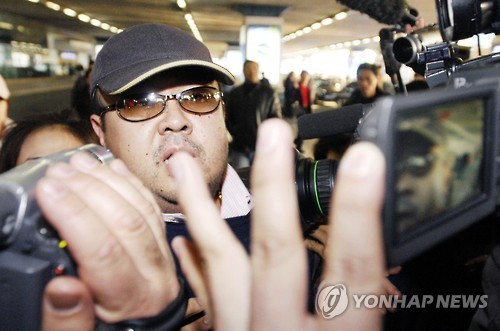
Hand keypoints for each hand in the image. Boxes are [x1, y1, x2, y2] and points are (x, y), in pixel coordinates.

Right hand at [38, 153, 178, 328]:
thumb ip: (69, 322)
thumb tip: (62, 289)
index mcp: (136, 301)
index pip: (104, 250)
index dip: (73, 215)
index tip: (47, 190)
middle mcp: (157, 276)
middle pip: (126, 221)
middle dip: (88, 190)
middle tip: (58, 173)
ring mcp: (165, 258)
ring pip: (142, 207)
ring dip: (109, 180)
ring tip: (78, 164)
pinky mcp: (165, 246)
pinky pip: (151, 207)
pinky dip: (131, 184)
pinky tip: (114, 168)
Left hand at [170, 118, 385, 330]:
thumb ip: (375, 310)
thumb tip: (396, 285)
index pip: (352, 269)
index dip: (358, 212)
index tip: (363, 159)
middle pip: (276, 253)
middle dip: (274, 186)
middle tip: (272, 133)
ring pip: (221, 267)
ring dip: (200, 209)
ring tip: (182, 167)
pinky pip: (206, 300)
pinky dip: (195, 265)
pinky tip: (184, 239)